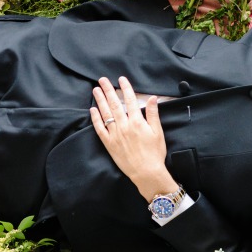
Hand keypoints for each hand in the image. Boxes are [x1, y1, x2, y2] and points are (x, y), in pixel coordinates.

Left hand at [90, 76, 176, 201]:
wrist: (146, 172)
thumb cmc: (155, 152)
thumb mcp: (158, 132)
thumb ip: (153, 114)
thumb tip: (152, 98)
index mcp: (137, 122)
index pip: (130, 100)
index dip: (126, 88)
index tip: (121, 79)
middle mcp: (124, 126)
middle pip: (114, 104)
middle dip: (108, 90)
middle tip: (102, 80)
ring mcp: (115, 135)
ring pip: (105, 114)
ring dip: (100, 101)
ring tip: (95, 90)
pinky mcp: (109, 144)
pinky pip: (99, 129)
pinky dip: (95, 119)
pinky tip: (93, 110)